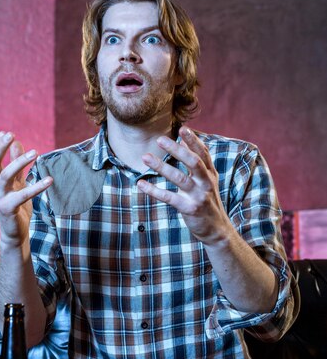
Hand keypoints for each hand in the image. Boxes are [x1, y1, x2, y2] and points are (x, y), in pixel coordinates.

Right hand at [0, 131, 51, 248]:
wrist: (14, 233)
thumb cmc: (15, 206)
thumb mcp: (16, 183)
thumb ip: (17, 165)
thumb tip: (18, 143)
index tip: (5, 133)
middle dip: (0, 148)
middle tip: (11, 134)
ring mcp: (0, 198)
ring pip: (5, 176)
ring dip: (19, 162)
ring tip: (35, 152)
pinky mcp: (9, 208)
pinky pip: (24, 194)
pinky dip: (37, 186)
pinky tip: (49, 179)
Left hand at [137, 126, 231, 244]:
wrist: (217, 230)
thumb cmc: (208, 202)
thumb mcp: (206, 181)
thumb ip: (197, 163)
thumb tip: (183, 142)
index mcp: (210, 174)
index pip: (203, 153)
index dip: (193, 140)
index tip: (182, 129)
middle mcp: (206, 183)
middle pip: (193, 162)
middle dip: (176, 149)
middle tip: (159, 139)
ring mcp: (199, 196)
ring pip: (179, 178)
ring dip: (161, 166)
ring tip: (145, 157)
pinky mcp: (190, 209)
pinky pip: (169, 198)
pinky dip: (154, 190)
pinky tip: (141, 184)